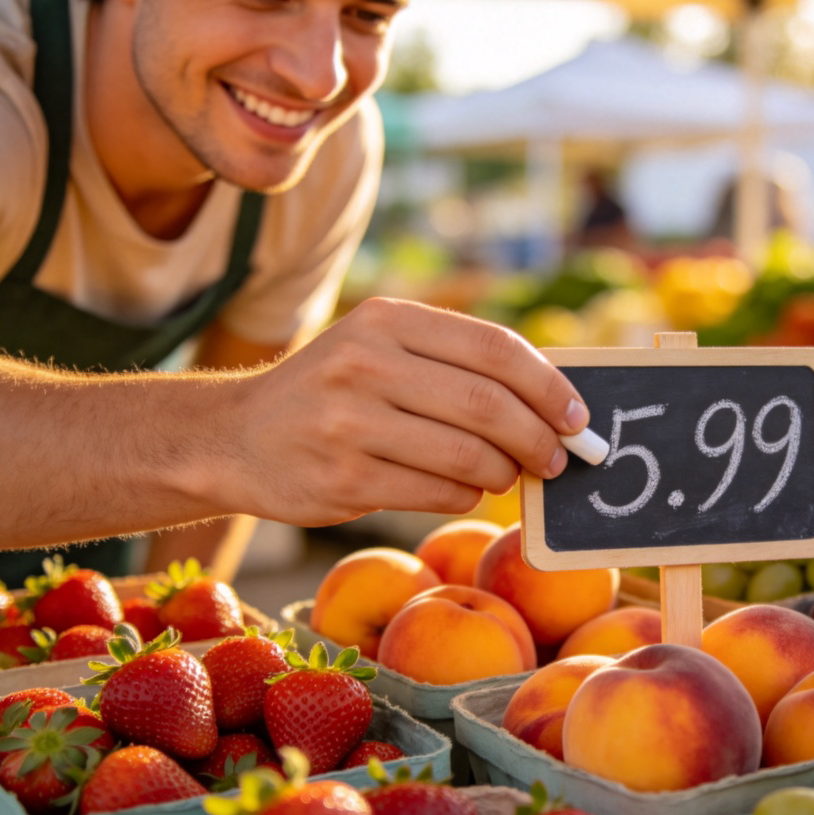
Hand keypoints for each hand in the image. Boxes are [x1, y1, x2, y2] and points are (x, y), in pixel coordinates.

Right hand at [223, 298, 590, 524]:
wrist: (236, 437)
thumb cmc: (330, 392)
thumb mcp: (379, 348)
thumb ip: (452, 363)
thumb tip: (549, 402)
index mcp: (387, 319)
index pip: (494, 348)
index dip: (549, 385)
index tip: (578, 418)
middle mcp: (366, 362)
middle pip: (488, 405)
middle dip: (539, 438)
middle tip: (557, 460)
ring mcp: (350, 422)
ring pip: (468, 456)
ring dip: (504, 473)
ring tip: (506, 474)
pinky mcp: (343, 479)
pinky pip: (437, 492)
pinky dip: (466, 495)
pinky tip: (464, 488)